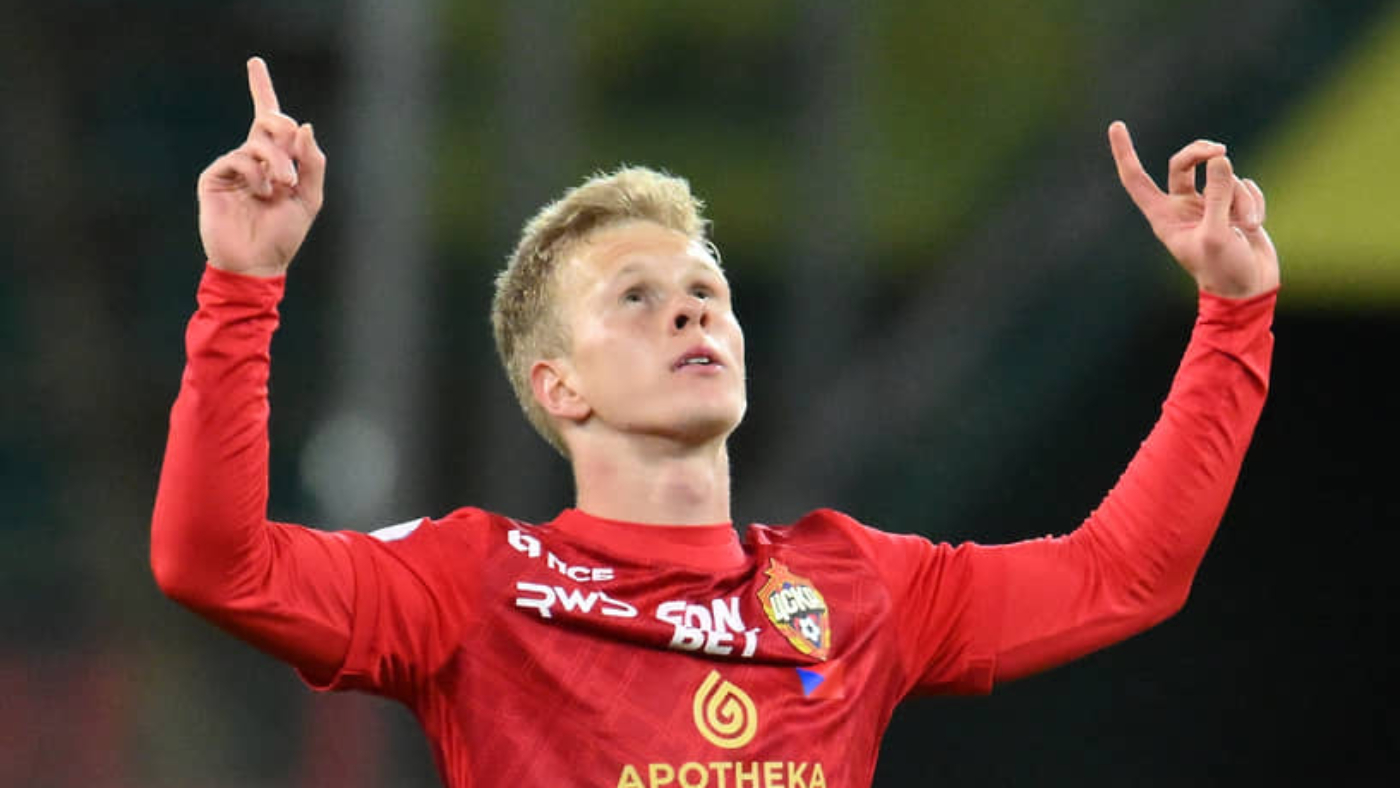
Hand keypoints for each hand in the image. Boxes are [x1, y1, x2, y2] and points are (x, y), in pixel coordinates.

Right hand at [197, 57, 326, 277]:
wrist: (257, 263)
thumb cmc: (284, 235)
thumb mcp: (310, 198)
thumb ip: (311, 162)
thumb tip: (304, 126)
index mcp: (277, 161)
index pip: (269, 120)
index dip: (262, 89)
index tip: (254, 62)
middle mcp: (254, 159)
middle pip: (269, 122)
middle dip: (284, 132)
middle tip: (293, 159)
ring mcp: (233, 167)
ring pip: (258, 143)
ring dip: (278, 163)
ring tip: (282, 188)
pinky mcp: (214, 177)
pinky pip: (238, 158)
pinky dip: (256, 173)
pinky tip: (261, 193)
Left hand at [1108, 121, 1278, 298]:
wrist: (1251, 289)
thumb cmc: (1224, 270)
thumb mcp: (1217, 234)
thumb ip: (1216, 196)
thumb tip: (1219, 159)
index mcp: (1163, 216)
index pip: (1136, 179)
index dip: (1125, 153)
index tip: (1116, 125)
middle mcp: (1182, 207)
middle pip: (1184, 163)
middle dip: (1200, 151)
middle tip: (1219, 150)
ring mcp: (1208, 205)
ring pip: (1224, 177)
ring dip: (1240, 199)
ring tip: (1245, 228)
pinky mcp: (1234, 205)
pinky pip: (1245, 186)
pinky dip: (1254, 202)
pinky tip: (1254, 226)